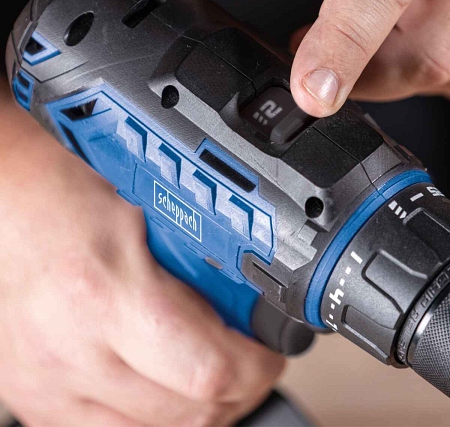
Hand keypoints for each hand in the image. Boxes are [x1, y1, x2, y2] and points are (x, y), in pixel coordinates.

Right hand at [0, 87, 283, 426]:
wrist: (12, 209)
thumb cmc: (75, 199)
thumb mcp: (155, 218)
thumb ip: (202, 265)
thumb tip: (252, 299)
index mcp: (109, 296)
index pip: (209, 371)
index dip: (256, 367)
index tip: (269, 353)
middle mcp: (74, 353)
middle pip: (190, 413)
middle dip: (239, 390)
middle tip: (252, 360)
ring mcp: (51, 386)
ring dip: (201, 409)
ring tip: (216, 372)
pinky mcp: (38, 400)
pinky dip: (156, 416)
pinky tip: (168, 384)